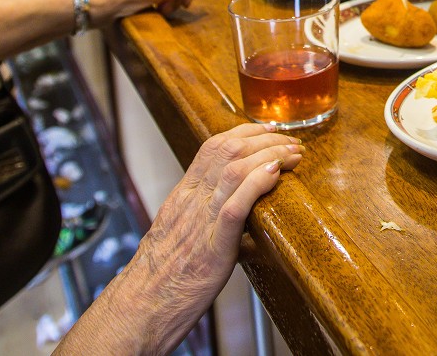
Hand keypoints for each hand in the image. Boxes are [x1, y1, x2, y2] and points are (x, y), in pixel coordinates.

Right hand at [135, 125, 301, 332]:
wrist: (143, 306)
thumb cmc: (162, 277)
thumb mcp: (178, 233)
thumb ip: (201, 216)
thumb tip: (231, 210)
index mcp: (183, 196)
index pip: (212, 147)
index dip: (244, 132)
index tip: (268, 130)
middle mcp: (191, 201)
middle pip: (227, 150)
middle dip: (265, 139)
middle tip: (291, 141)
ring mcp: (201, 222)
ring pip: (233, 170)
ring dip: (269, 155)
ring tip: (293, 155)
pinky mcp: (212, 247)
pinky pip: (234, 207)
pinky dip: (256, 184)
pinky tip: (274, 174)